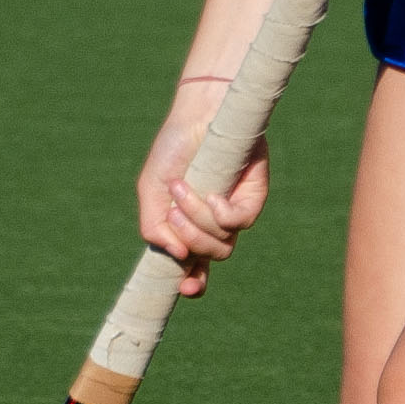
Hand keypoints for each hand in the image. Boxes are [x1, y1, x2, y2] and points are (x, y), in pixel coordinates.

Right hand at [134, 81, 269, 297]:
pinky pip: (240, 223)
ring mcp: (234, 211)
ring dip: (198, 222)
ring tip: (182, 189)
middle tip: (174, 213)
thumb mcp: (151, 190)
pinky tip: (212, 196)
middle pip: (209, 258)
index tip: (185, 288)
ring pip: (223, 243)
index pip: (196, 267)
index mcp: (190, 227)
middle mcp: (214, 224)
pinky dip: (222, 215)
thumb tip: (177, 257)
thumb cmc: (173, 150)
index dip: (194, 284)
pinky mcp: (252, 197)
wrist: (198, 115)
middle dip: (189, 241)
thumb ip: (154, 227)